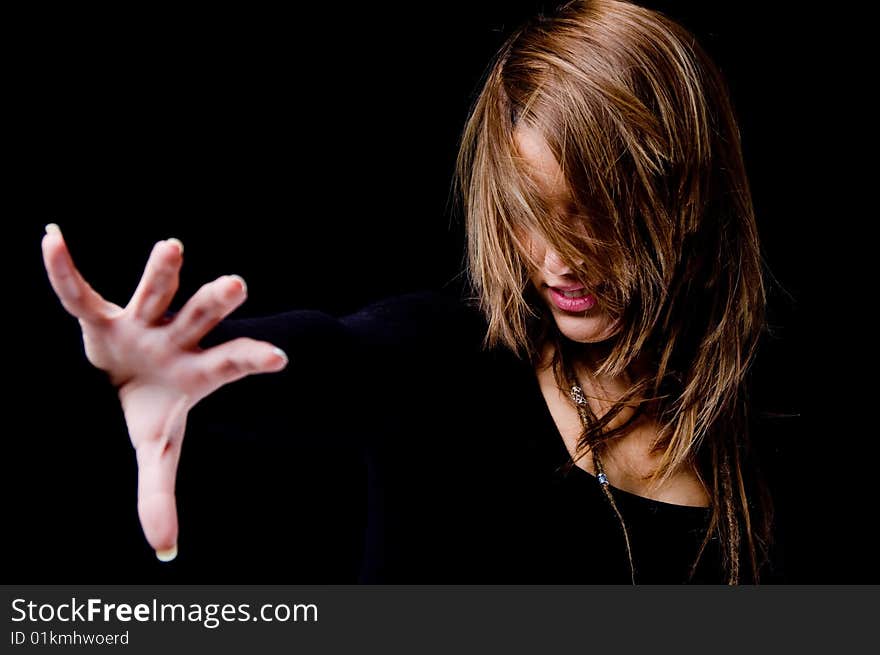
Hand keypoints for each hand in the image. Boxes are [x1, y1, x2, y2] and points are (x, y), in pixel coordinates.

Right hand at [41, 224, 288, 561]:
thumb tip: (166, 553)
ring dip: (162, 272)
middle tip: (238, 284)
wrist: (123, 379)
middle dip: (215, 302)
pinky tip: (49, 238)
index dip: (252, 359)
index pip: (228, 364)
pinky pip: (79, 294)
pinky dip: (62, 269)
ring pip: (155, 294)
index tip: (283, 356)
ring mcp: (142, 324)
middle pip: (199, 318)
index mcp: (194, 372)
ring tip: (172, 246)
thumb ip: (160, 494)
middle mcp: (174, 340)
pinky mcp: (103, 316)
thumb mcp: (155, 449)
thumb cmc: (150, 408)